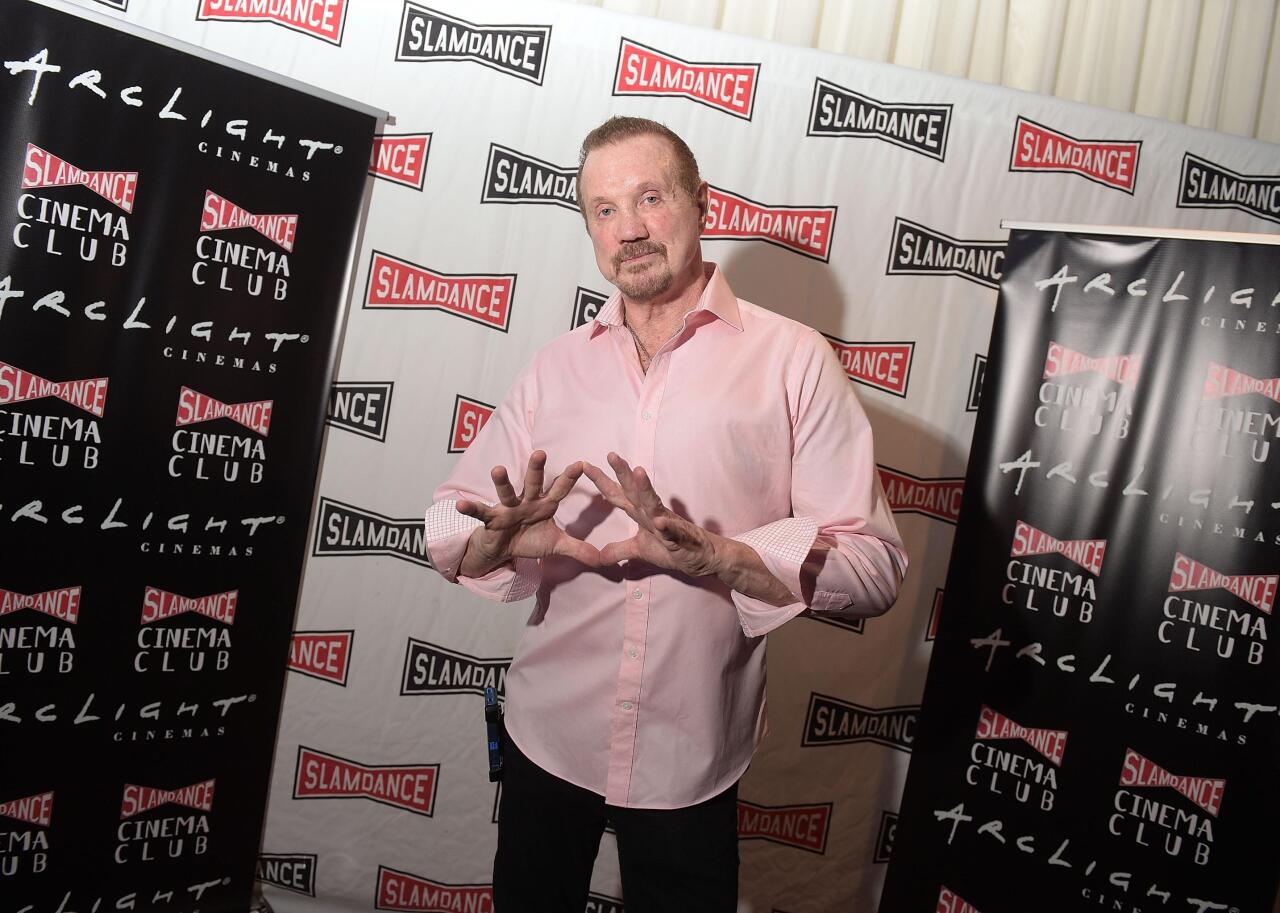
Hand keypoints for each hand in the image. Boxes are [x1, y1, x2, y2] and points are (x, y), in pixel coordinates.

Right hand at [457, 451, 601, 575]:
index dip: (569, 478)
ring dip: (501, 482)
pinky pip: (480, 513)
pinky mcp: (491, 519)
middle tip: (540, 453)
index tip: (582, 464)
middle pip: (533, 483)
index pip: (559, 489)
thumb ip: (578, 549)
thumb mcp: (556, 545)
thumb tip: (603, 560)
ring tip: (497, 469)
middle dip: (536, 469)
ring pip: (505, 492)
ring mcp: (507, 508)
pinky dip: (470, 508)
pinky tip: (460, 504)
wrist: (503, 550)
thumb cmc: (529, 539)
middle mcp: (526, 501)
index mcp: (544, 505)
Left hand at [582, 452, 721, 575]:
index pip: (617, 495)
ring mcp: (666, 523)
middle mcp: (651, 513)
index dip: (602, 481)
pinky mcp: (679, 537)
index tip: (584, 466)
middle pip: (634, 490)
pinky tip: (659, 521)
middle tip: (611, 455)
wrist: (700, 558)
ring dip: (645, 488)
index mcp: (640, 513)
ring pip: (653, 503)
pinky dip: (666, 525)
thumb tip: (599, 556)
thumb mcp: (639, 551)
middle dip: (622, 472)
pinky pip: (672, 530)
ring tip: (637, 472)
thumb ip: (619, 550)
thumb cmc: (672, 548)